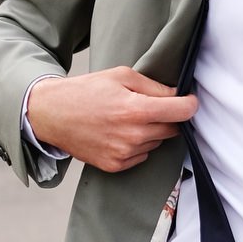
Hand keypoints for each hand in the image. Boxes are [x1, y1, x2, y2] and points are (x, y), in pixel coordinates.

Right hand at [27, 69, 195, 172]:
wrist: (52, 114)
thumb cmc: (86, 91)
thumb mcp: (121, 76)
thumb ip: (153, 86)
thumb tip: (178, 95)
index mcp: (136, 110)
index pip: (182, 112)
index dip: (190, 104)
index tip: (190, 101)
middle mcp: (133, 135)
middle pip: (172, 129)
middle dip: (167, 117)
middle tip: (149, 106)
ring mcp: (124, 153)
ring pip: (157, 142)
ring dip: (151, 131)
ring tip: (127, 118)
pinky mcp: (115, 165)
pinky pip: (142, 155)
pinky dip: (137, 145)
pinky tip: (119, 133)